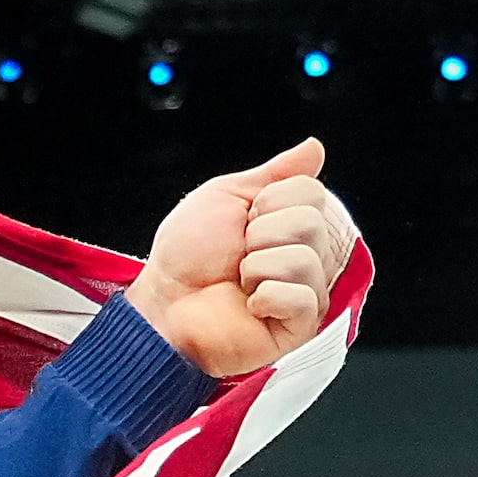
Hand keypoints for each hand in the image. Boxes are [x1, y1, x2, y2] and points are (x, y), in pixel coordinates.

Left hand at [122, 139, 358, 377]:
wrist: (163, 301)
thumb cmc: (186, 255)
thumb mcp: (226, 196)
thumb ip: (274, 173)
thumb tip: (314, 148)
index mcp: (291, 225)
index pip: (312, 193)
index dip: (271, 201)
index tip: (244, 221)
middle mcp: (304, 257)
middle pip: (312, 223)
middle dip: (262, 233)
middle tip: (239, 253)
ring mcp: (304, 294)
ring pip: (305, 259)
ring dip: (258, 266)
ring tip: (240, 281)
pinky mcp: (297, 328)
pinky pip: (303, 299)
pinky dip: (266, 297)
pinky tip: (250, 304)